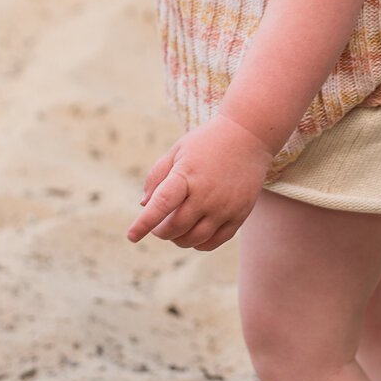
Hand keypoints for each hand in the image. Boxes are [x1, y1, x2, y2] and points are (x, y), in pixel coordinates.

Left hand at [128, 113, 272, 250]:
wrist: (248, 136)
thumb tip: (144, 205)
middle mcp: (206, 194)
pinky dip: (199, 244)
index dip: (144, 223)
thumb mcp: (177, 151)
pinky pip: (214, 241)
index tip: (131, 236)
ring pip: (194, 239)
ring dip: (178, 240)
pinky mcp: (239, 214)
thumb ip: (157, 177)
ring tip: (175, 229)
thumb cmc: (206, 143)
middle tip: (158, 225)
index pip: (161, 205)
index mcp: (186, 175)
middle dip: (161, 231)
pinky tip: (193, 233)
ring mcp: (225, 206)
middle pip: (175, 228)